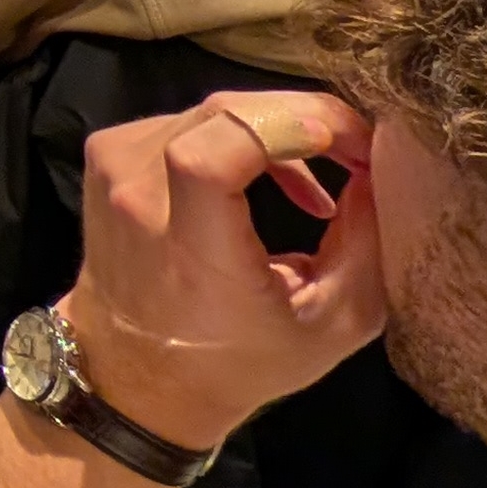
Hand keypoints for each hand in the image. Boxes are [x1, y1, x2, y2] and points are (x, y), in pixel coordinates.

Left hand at [63, 90, 387, 451]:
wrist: (135, 375)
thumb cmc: (238, 361)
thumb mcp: (331, 324)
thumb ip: (366, 246)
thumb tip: (379, 170)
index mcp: (188, 248)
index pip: (210, 156)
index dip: (281, 126)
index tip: (345, 143)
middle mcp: (137, 199)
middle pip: (222, 115)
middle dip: (304, 118)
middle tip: (358, 153)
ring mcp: (112, 170)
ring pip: (211, 113)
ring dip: (275, 132)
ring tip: (321, 185)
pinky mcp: (107, 156)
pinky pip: (185, 122)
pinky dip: (236, 139)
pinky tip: (268, 179)